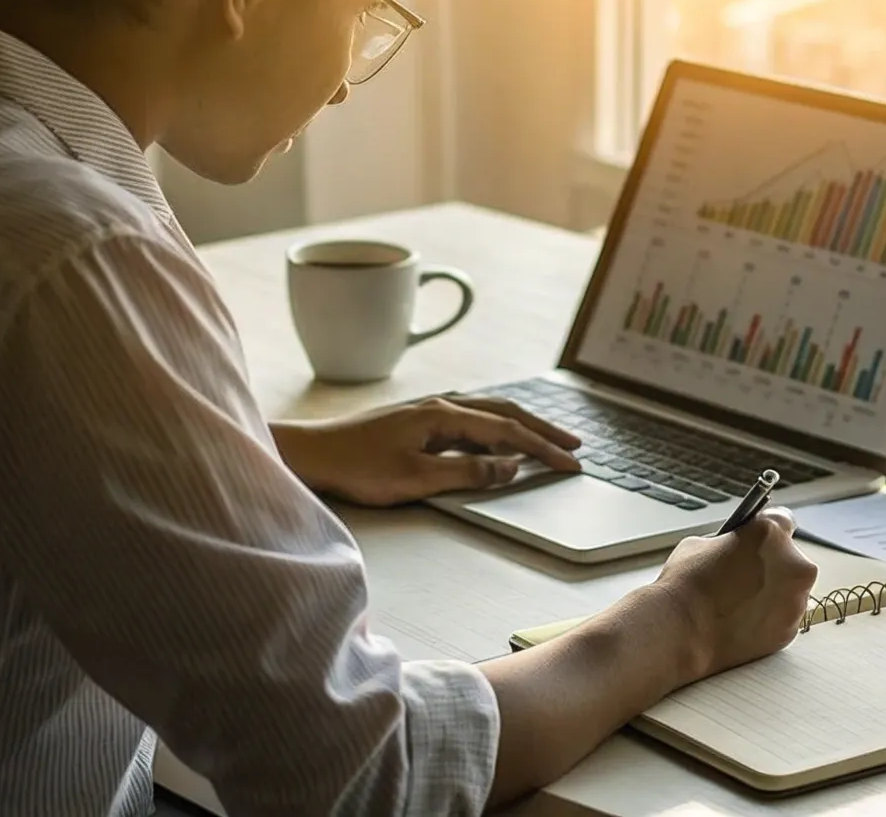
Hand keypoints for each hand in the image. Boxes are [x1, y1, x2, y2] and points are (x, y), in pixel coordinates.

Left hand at [273, 395, 581, 506]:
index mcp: (445, 416)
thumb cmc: (357, 468)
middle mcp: (441, 406)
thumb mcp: (417, 479)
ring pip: (489, 412)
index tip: (571, 464)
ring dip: (521, 425)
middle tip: (574, 446)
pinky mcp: (417, 420)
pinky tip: (497, 437)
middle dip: (543, 429)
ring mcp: (428, 410)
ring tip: (546, 440)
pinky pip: (470, 419)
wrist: (311, 454)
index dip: (543, 448)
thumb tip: (511, 466)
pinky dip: (496, 427)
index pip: (508, 431)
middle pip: (505, 412)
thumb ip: (468, 473)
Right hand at [650, 508, 817, 681]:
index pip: (783, 521)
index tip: (763, 540)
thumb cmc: (686, 587)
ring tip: (742, 603)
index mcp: (770, 534)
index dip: (769, 532)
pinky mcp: (789, 631)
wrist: (680, 631)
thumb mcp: (701, 544)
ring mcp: (795, 602)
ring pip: (790, 592)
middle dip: (773, 566)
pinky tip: (744, 621)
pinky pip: (784, 620)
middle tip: (746, 576)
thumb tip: (733, 549)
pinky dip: (770, 621)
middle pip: (790, 559)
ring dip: (773, 595)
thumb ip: (729, 542)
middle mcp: (792, 565)